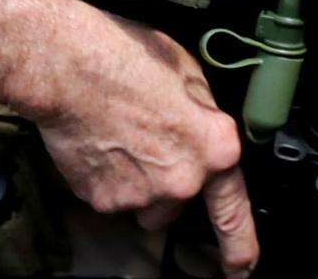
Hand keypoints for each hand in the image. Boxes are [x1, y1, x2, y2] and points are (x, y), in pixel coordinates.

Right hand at [31, 14, 258, 277]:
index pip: (234, 211)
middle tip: (150, 141)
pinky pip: (112, 199)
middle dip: (168, 183)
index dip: (241, 248)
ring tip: (123, 137)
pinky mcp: (102, 201)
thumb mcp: (192, 77)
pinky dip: (107, 179)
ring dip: (139, 183)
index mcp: (215, 148)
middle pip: (179, 203)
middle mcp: (183, 180)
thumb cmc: (130, 60)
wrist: (73, 68)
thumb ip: (205, 118)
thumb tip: (204, 133)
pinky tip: (102, 144)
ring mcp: (141, 196)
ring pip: (144, 203)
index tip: (244, 269)